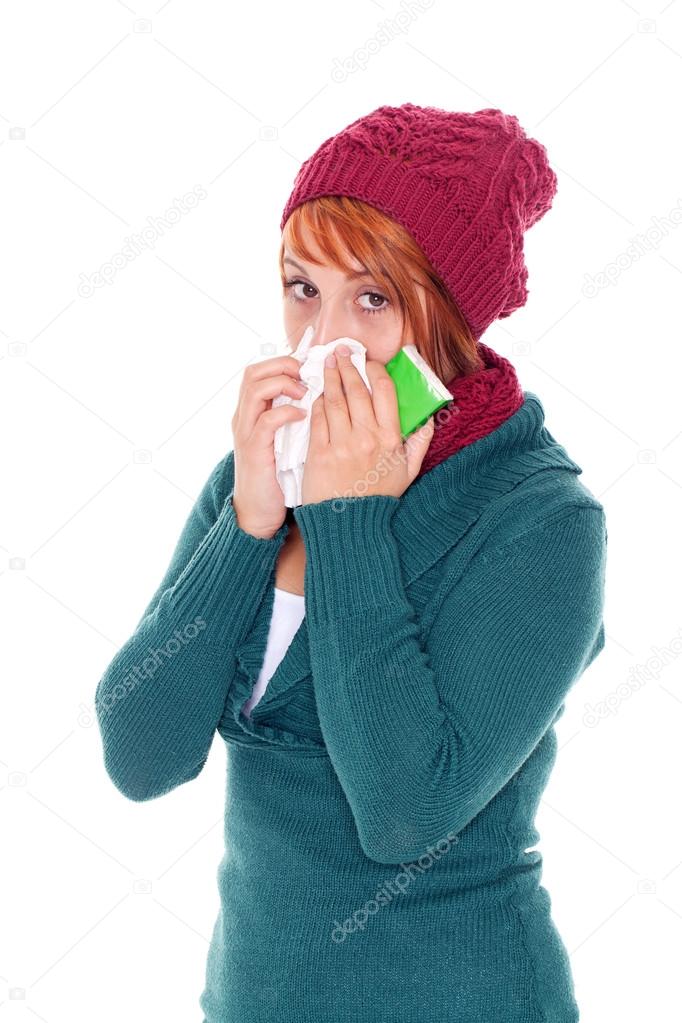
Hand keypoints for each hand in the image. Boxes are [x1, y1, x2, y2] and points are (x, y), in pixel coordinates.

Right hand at [232, 355, 307, 537]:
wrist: (258, 512)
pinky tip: (303, 415)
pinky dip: (285, 412)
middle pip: (253, 373)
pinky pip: (266, 421)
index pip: (259, 371)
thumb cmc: (278, 476)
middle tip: (308, 374)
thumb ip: (294, 417)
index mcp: (251, 413)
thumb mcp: (285, 440)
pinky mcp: (254, 451)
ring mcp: (246, 433)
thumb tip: (323, 395)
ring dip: (283, 383)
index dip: (283, 361)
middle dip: (283, 366)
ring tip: (305, 392)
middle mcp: (244, 418)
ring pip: (255, 389)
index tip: (309, 366)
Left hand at [300, 345, 434, 506]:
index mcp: (390, 438)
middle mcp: (367, 437)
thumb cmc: (378, 497)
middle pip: (357, 390)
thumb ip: (419, 444)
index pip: (384, 391)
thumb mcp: (408, 473)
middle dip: (348, 366)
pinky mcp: (320, 453)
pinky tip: (317, 394)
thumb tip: (429, 419)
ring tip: (327, 363)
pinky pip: (318, 418)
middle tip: (341, 351)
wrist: (349, 523)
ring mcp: (342, 444)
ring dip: (330, 377)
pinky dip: (317, 402)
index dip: (375, 370)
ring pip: (335, 400)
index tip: (368, 362)